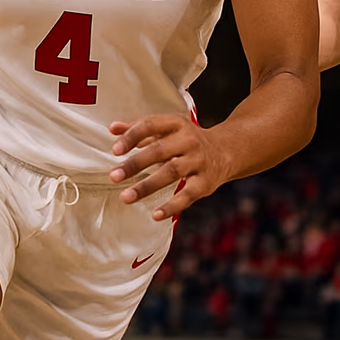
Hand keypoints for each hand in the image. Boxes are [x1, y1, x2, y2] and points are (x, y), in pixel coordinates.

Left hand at [108, 114, 228, 220]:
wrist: (226, 151)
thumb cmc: (188, 139)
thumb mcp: (168, 128)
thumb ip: (140, 128)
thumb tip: (113, 128)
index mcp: (176, 124)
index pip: (151, 125)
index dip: (132, 137)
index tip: (115, 150)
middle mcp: (189, 141)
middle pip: (159, 151)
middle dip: (135, 164)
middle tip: (114, 176)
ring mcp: (198, 162)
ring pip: (171, 172)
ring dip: (147, 186)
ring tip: (126, 197)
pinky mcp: (205, 183)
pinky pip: (187, 195)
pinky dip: (172, 206)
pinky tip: (156, 214)